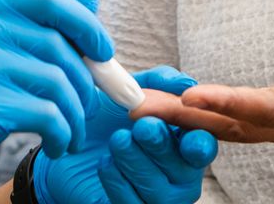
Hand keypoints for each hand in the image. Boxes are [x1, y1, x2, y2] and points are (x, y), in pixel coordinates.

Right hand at [0, 0, 112, 203]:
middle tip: (88, 107)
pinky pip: (46, 112)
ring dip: (76, 112)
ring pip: (56, 79)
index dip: (83, 22)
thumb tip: (91, 0)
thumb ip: (29, 30)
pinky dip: (63, 132)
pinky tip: (56, 144)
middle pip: (56, 42)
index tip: (104, 51)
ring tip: (71, 132)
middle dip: (85, 78)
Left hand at [34, 61, 217, 202]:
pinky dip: (118, 180)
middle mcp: (179, 174)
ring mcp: (158, 198)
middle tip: (143, 127)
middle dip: (162, 146)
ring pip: (159, 190)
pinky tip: (106, 162)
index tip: (187, 135)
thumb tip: (185, 83)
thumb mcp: (131, 90)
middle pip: (183, 168)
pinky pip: (132, 203)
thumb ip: (158, 81)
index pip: (203, 146)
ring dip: (136, 161)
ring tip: (118, 139)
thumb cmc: (109, 117)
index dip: (199, 142)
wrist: (70, 142)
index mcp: (184, 143)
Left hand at [133, 0, 273, 149]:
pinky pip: (234, 125)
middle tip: (138, 108)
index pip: (272, 107)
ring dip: (183, 122)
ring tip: (137, 108)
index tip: (192, 96)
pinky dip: (198, 120)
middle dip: (185, 119)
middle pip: (236, 126)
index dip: (232, 103)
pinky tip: (168, 109)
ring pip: (229, 131)